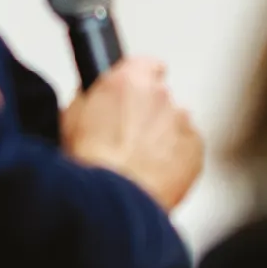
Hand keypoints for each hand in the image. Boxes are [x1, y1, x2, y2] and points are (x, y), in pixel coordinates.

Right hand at [60, 56, 203, 210]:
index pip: (145, 64)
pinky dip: (176, 159)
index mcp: (129, 79)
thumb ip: (90, 99)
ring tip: (139, 163)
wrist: (113, 203)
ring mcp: (181, 122)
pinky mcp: (195, 149)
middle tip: (127, 139)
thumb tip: (94, 98)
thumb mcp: (71, 120)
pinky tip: (154, 174)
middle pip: (160, 97)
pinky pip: (188, 148)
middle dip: (147, 113)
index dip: (139, 80)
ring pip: (175, 123)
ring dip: (162, 137)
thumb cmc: (89, 165)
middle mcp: (160, 95)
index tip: (135, 91)